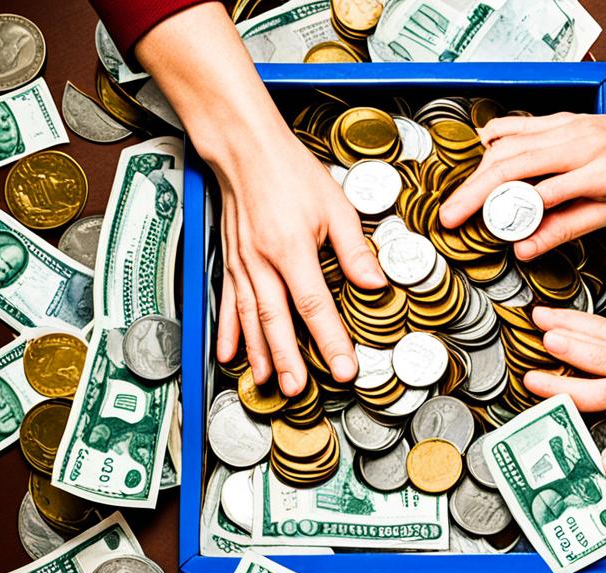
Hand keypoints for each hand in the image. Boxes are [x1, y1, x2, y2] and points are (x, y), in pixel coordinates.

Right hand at [135, 2, 386, 395]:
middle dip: (290, 359)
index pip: (315, 305)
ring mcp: (242, 265)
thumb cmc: (290, 172)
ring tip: (272, 383)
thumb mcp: (335, 205)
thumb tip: (376, 285)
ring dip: (261, 354)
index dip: (330, 340)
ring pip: (252, 319)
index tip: (345, 368)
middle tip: (301, 391)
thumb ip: (355, 250)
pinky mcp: (231, 262)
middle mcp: (262, 262)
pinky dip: (230, 332)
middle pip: (278, 321)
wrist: (244, 149)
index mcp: (291, 248)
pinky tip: (231, 355)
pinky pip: (229, 304)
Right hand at [439, 47, 605, 262]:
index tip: (482, 232)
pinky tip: (476, 160)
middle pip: (512, 164)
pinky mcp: (559, 117)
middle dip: (474, 191)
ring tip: (459, 198)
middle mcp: (578, 143)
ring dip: (477, 171)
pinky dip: (491, 141)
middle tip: (449, 216)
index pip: (542, 194)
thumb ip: (563, 230)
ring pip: (508, 143)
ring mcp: (566, 125)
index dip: (508, 215)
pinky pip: (516, 125)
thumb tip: (524, 250)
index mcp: (597, 172)